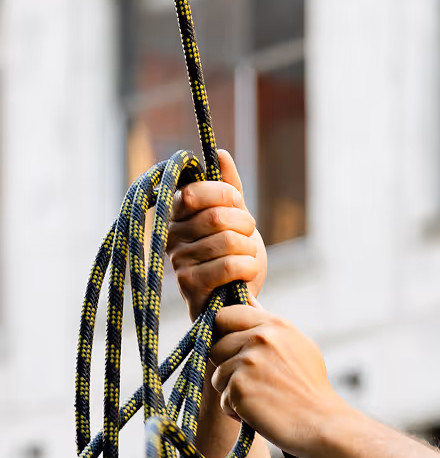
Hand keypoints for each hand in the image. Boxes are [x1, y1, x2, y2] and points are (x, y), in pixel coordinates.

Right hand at [167, 150, 266, 320]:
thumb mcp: (235, 220)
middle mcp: (171, 235)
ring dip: (249, 249)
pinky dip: (248, 267)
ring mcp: (179, 261)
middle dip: (244, 223)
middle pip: (217, 217)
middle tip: (249, 234)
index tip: (238, 204)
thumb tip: (220, 154)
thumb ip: (228, 189)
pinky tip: (247, 273)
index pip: (193, 192)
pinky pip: (230, 265)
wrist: (235, 303)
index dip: (223, 194)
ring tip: (247, 258)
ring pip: (228, 241)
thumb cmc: (233, 258)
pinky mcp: (190, 285)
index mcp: (177, 214)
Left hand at [210, 300, 349, 456]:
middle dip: (228, 367)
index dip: (224, 335)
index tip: (235, 353)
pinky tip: (261, 413)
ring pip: (218, 375)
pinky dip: (237, 411)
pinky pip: (224, 399)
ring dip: (233, 391)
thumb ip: (270, 324)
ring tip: (262, 399)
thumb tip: (248, 299)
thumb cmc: (311, 389)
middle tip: (255, 383)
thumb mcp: (299, 346)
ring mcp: (249, 362)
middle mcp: (260, 338)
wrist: (322, 424)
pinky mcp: (240, 387)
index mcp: (275, 324)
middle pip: (216, 346)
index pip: (225, 316)